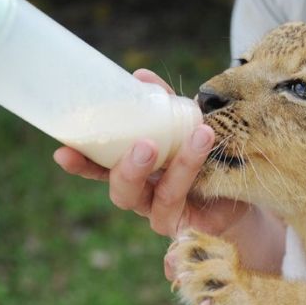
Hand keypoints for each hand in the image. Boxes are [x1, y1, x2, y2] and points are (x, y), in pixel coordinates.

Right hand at [53, 69, 285, 271]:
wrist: (243, 195)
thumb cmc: (205, 158)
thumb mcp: (184, 127)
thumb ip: (163, 107)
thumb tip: (140, 77)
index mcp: (137, 173)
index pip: (101, 169)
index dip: (82, 163)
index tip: (62, 151)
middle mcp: (147, 198)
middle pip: (125, 193)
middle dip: (129, 169)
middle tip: (145, 144)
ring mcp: (171, 216)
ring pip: (165, 199)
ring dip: (181, 166)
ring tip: (199, 135)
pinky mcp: (197, 228)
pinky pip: (199, 219)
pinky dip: (200, 196)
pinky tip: (202, 178)